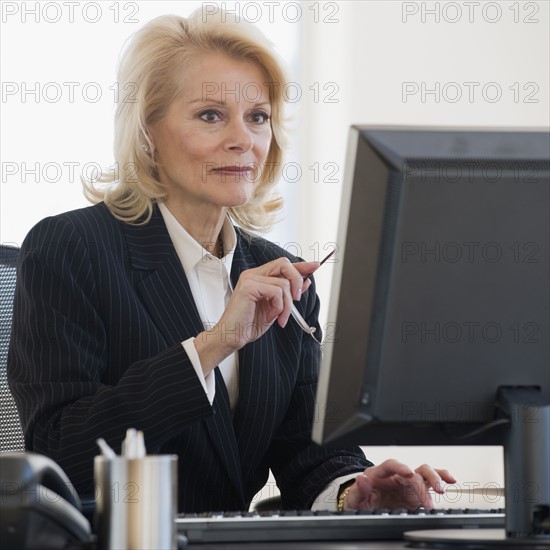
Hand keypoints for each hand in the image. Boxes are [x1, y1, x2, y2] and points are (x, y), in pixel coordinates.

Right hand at [194, 257, 319, 373]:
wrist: (231, 336)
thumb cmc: (248, 324)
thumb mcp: (275, 308)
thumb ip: (287, 295)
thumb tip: (305, 283)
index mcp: (258, 278)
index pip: (283, 265)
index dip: (300, 265)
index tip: (315, 266)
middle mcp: (253, 275)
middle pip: (284, 265)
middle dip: (297, 281)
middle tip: (297, 299)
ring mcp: (250, 279)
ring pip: (283, 283)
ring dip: (287, 305)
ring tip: (279, 317)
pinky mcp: (249, 287)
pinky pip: (276, 292)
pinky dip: (278, 307)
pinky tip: (270, 316)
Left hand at [343, 459, 456, 510]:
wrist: (365, 506)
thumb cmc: (360, 499)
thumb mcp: (354, 498)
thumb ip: (359, 489)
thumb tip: (361, 478)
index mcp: (380, 474)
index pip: (391, 464)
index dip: (400, 467)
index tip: (408, 472)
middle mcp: (396, 475)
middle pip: (412, 471)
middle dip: (421, 484)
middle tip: (427, 500)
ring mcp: (407, 482)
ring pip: (424, 472)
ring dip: (435, 478)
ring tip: (441, 490)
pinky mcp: (416, 491)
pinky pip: (431, 481)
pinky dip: (442, 478)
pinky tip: (450, 480)